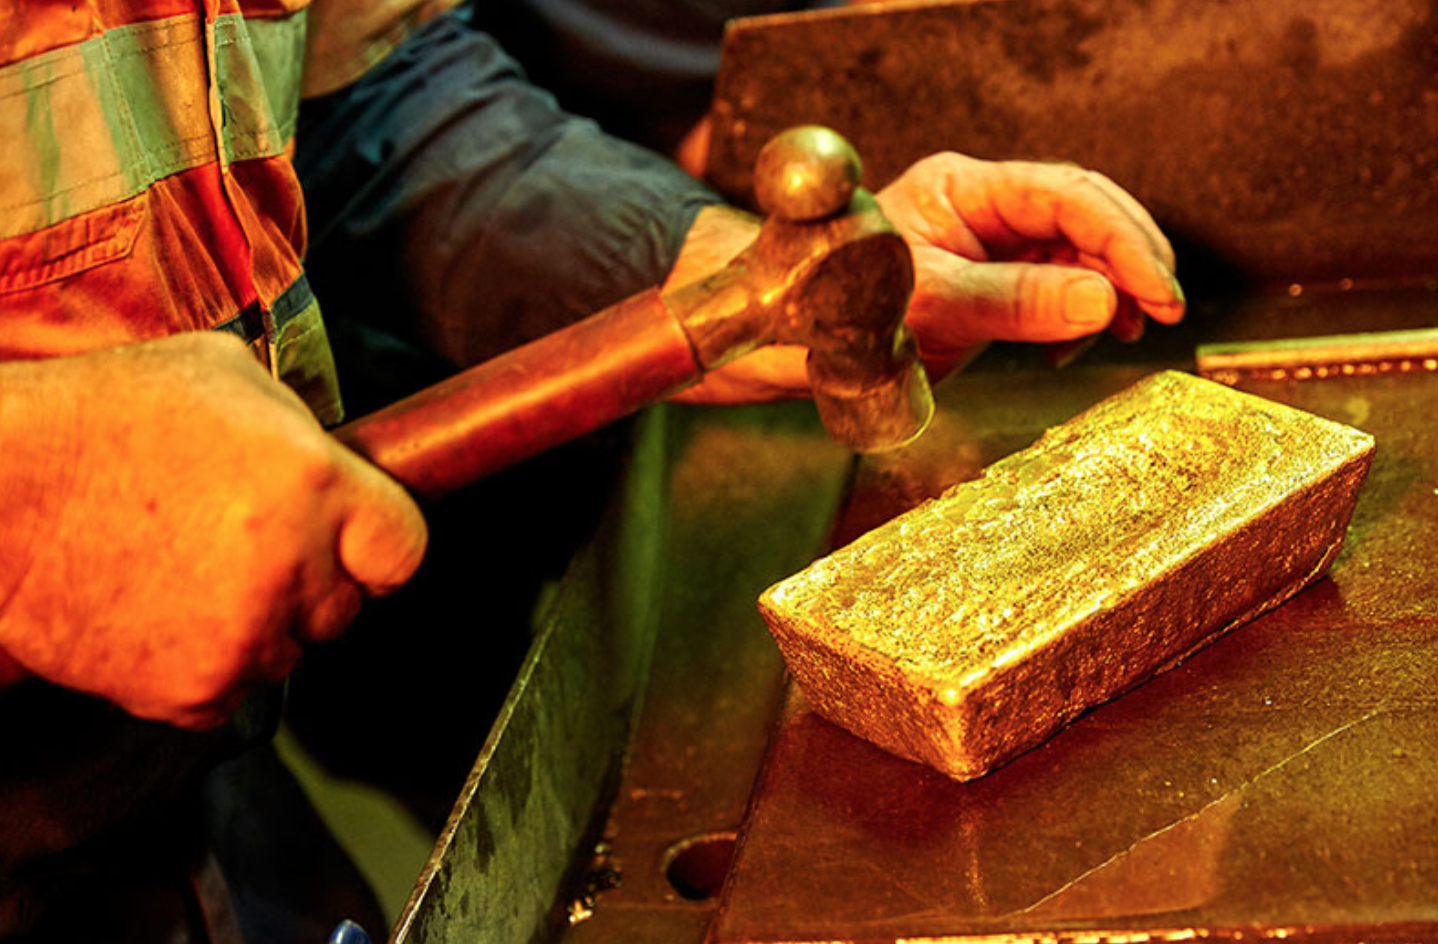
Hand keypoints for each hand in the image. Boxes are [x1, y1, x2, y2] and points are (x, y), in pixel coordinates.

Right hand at [0, 334, 427, 728]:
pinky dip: (200, 670)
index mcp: (316, 482)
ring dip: (253, 629)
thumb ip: (301, 428)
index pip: (403, 550)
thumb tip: (338, 461)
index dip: (375, 549)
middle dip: (308, 586)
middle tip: (240, 552)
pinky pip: (229, 695)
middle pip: (344, 608)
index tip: (354, 550)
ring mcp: (245, 633)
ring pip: (286, 655)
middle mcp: (293, 563)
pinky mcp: (192, 688)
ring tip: (182, 575)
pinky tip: (156, 616)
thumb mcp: (224, 374)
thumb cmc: (100, 418)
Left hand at [669, 152, 1184, 402]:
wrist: (788, 343)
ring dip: (1108, 290)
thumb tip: (1103, 301)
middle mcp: (980, 207)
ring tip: (1124, 332)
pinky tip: (1069, 347)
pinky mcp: (986, 282)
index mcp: (963, 188)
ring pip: (1075, 253)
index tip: (1156, 290)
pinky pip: (1051, 287)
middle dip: (1130, 259)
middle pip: (1083, 214)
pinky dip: (1075, 316)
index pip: (1069, 194)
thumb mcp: (934, 307)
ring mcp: (985, 243)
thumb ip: (1017, 301)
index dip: (1124, 239)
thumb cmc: (840, 310)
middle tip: (1161, 310)